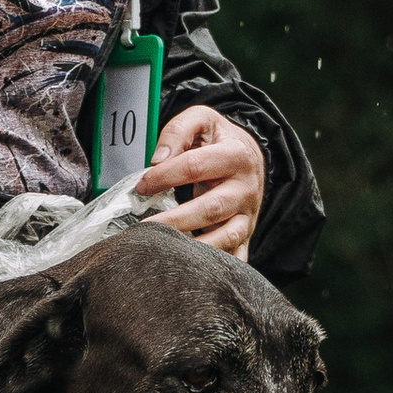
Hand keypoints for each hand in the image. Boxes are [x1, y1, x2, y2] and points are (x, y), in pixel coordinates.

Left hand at [137, 103, 264, 257]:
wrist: (250, 156)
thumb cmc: (218, 140)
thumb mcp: (201, 120)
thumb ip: (178, 131)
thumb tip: (158, 159)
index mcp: (236, 155)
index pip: (195, 166)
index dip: (164, 176)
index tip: (141, 185)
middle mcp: (246, 188)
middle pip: (211, 208)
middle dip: (175, 220)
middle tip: (144, 228)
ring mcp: (248, 215)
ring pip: (225, 237)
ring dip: (195, 248)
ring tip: (165, 252)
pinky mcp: (246, 234)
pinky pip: (236, 256)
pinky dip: (218, 268)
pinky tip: (194, 272)